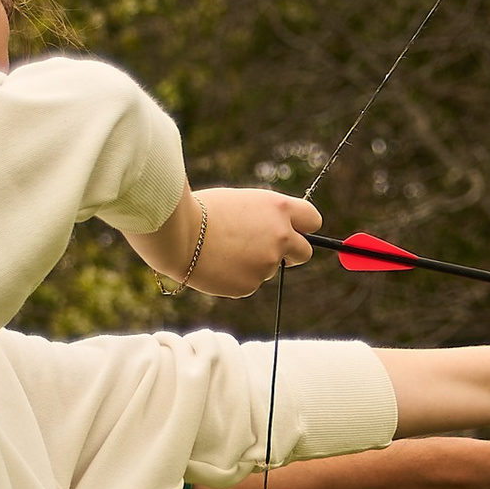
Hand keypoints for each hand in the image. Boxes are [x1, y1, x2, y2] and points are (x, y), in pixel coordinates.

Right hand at [124, 182, 322, 298]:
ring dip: (255, 263)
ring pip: (270, 268)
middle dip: (291, 253)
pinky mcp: (250, 285)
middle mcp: (280, 237)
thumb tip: (278, 229)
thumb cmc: (201, 211)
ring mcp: (267, 264)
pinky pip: (249, 282)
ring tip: (222, 250)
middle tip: (269, 250)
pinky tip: (216, 263)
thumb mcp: (241, 202)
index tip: (295, 231)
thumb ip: (265, 217)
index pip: (313, 220)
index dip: (304, 227)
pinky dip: (237, 276)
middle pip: (305, 253)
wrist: (176, 234)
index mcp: (279, 209)